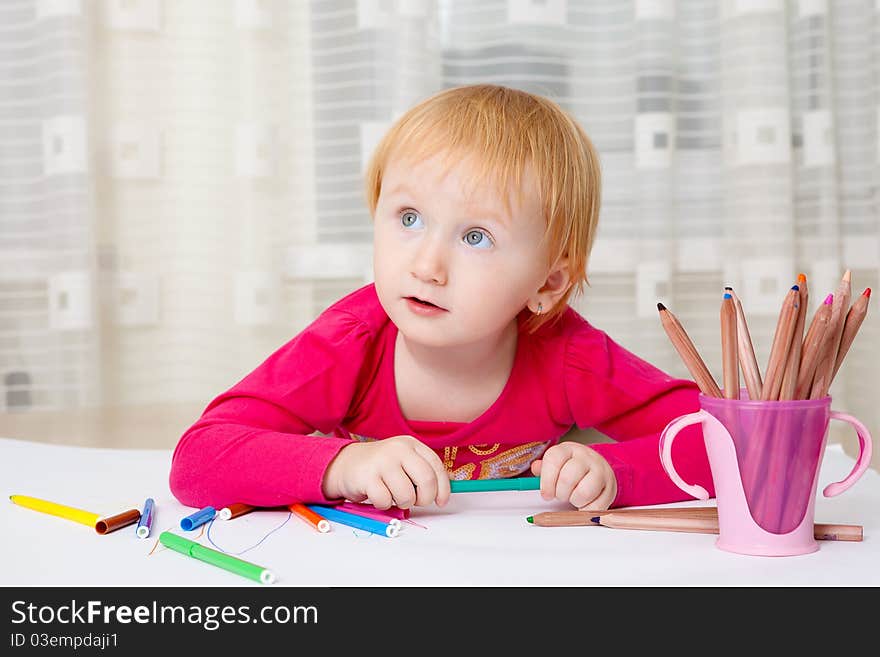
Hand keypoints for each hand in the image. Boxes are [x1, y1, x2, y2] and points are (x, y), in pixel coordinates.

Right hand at [321, 435, 450, 509]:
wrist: (347, 464)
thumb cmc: (381, 468)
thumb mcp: (403, 462)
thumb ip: (422, 473)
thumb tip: (442, 494)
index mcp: (411, 444)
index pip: (436, 466)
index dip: (443, 488)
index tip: (441, 501)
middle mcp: (398, 449)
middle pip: (426, 480)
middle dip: (425, 498)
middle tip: (417, 502)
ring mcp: (382, 461)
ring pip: (407, 495)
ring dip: (402, 503)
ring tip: (393, 495)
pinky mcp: (367, 477)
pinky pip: (386, 501)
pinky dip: (384, 504)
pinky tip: (377, 495)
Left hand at [530, 442, 616, 509]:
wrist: (598, 468)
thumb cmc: (571, 469)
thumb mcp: (556, 464)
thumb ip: (543, 468)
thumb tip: (535, 468)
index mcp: (568, 449)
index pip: (554, 459)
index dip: (547, 481)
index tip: (546, 494)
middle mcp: (586, 457)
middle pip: (567, 478)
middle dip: (560, 493)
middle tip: (560, 496)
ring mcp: (601, 471)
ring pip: (584, 492)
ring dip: (574, 501)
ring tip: (573, 498)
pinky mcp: (611, 487)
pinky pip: (597, 505)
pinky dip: (587, 510)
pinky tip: (584, 504)